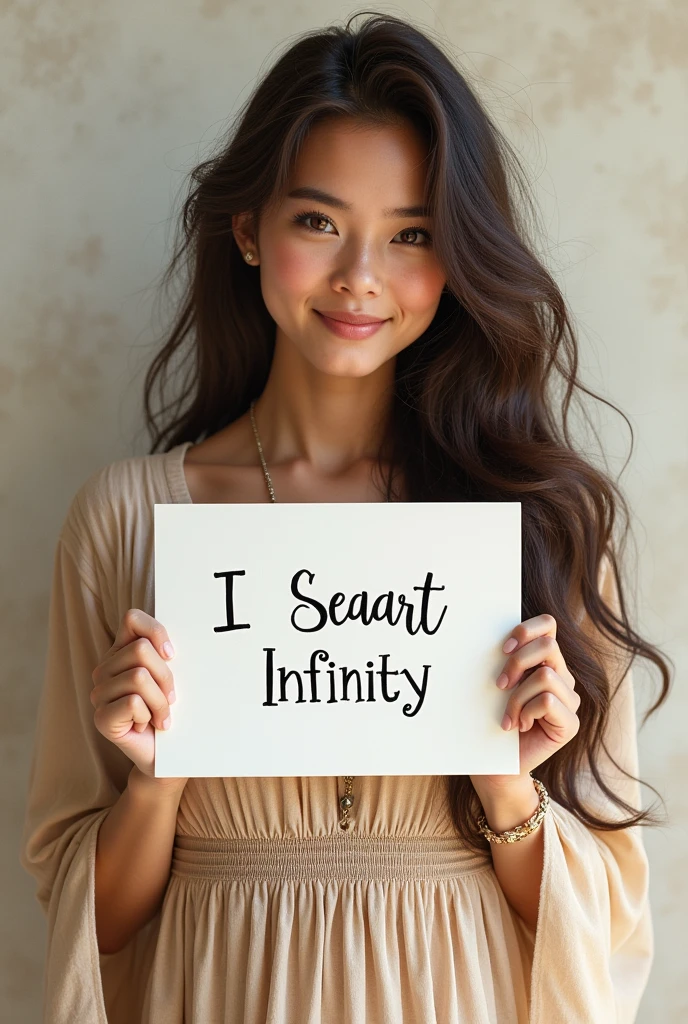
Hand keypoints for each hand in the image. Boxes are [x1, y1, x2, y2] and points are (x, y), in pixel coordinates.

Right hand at [90, 608, 187, 784]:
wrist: (167, 755)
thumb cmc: (170, 711)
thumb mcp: (172, 676)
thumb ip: (166, 654)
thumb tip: (173, 646)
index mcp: (121, 652)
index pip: (132, 619)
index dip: (156, 632)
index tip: (172, 655)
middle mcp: (105, 669)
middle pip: (141, 650)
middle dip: (165, 677)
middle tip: (170, 699)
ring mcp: (99, 694)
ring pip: (138, 677)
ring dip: (160, 701)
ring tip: (160, 715)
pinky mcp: (101, 718)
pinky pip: (133, 702)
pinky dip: (149, 715)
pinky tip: (147, 726)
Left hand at [471, 613, 579, 796]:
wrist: (496, 765)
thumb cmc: (491, 719)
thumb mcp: (496, 684)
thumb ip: (505, 659)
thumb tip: (490, 634)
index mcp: (546, 661)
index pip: (548, 625)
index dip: (526, 630)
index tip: (502, 649)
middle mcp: (563, 677)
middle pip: (548, 647)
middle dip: (517, 663)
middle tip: (499, 684)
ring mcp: (570, 701)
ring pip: (546, 676)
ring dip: (518, 696)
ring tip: (507, 716)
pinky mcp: (570, 724)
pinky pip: (548, 702)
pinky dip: (526, 712)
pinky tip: (518, 726)